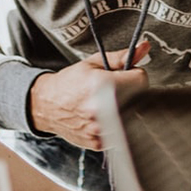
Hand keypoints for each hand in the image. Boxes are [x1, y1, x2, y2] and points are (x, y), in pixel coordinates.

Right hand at [29, 42, 149, 148]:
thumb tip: (144, 47)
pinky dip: (114, 124)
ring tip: (105, 104)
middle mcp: (101, 110)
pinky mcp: (99, 142)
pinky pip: (120, 132)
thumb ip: (121, 57)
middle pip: (138, 99)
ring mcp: (100, 129)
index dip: (133, 75)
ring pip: (130, 117)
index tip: (125, 76)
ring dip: (123, 110)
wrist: (47, 104)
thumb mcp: (93, 63)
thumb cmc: (69, 83)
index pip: (141, 80)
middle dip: (129, 92)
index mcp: (102, 86)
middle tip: (113, 90)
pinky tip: (101, 117)